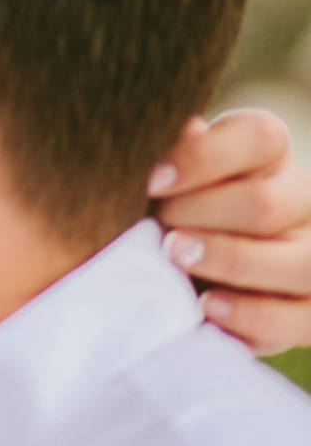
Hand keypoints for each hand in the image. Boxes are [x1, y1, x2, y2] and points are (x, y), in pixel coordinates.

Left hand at [151, 109, 310, 354]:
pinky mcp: (309, 313)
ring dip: (231, 261)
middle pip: (269, 203)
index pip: (260, 137)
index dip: (204, 158)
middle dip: (203, 215)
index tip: (150, 181)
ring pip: (301, 263)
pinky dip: (251, 314)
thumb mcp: (156, 177)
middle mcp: (299, 201)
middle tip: (160, 225)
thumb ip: (165, 151)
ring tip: (176, 258)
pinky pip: (300, 319)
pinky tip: (206, 305)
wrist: (161, 271)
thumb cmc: (158, 207)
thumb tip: (174, 126)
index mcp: (264, 156)